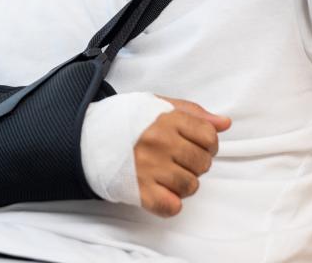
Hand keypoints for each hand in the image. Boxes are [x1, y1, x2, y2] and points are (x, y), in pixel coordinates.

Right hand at [133, 96, 230, 217]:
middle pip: (203, 163)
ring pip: (190, 186)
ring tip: (168, 175)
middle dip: (196, 163)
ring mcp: (149, 167)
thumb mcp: (157, 105)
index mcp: (165, 119)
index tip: (195, 145)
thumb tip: (224, 123)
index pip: (209, 137)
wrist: (86, 137)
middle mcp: (159, 142)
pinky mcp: (139, 190)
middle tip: (178, 160)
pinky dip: (171, 203)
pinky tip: (161, 191)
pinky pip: (171, 206)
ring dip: (184, 184)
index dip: (207, 143)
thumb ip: (193, 112)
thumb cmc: (124, 121)